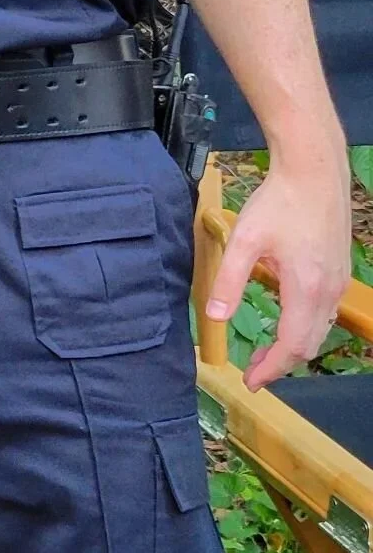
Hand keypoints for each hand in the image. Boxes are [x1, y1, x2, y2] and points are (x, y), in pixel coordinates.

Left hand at [205, 152, 350, 390]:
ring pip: (319, 329)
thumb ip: (228, 280)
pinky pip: (324, 311)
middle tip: (253, 372)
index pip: (292, 346)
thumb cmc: (280, 202)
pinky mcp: (338, 269)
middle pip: (308, 344)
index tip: (250, 381)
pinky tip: (285, 318)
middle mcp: (328, 291)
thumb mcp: (245, 241)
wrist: (314, 171)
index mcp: (306, 289)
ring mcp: (338, 281)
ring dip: (293, 345)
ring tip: (265, 351)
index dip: (271, 368)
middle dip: (280, 362)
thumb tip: (214, 316)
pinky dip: (305, 326)